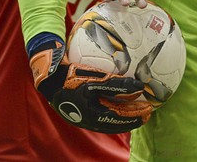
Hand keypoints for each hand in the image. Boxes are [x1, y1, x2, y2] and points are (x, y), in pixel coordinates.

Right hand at [30, 39, 151, 132]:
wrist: (48, 76)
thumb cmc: (72, 76)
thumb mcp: (96, 80)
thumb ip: (118, 84)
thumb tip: (140, 87)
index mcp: (92, 115)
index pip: (119, 119)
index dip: (135, 116)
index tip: (148, 111)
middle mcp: (87, 118)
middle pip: (114, 121)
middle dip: (132, 117)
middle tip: (147, 112)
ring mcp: (82, 114)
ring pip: (107, 118)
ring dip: (123, 114)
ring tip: (136, 108)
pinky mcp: (79, 107)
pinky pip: (100, 111)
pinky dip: (112, 109)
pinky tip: (118, 102)